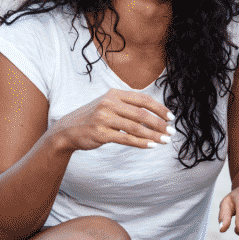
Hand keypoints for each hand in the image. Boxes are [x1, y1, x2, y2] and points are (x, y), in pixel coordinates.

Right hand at [51, 89, 172, 151]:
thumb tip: (157, 115)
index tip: (171, 117)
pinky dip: (141, 143)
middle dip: (159, 124)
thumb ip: (129, 106)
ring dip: (153, 135)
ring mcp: (103, 118)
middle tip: (171, 132)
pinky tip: (151, 145)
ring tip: (165, 140)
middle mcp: (109, 103)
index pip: (143, 99)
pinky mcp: (100, 133)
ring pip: (135, 127)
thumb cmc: (94, 117)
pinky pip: (126, 138)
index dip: (159, 108)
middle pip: (142, 114)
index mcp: (114, 94)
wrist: (67, 130)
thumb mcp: (109, 104)